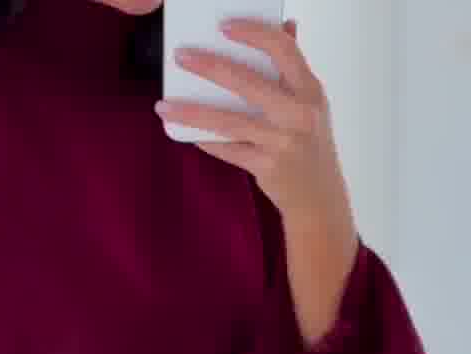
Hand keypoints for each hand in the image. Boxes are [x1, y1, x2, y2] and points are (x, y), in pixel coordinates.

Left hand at [155, 18, 353, 229]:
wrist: (319, 197)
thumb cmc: (311, 145)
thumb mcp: (310, 104)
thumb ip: (293, 68)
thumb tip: (286, 25)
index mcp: (309, 90)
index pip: (283, 49)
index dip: (253, 33)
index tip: (224, 26)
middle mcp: (298, 114)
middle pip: (247, 82)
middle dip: (209, 67)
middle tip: (181, 57)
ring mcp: (282, 142)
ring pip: (229, 122)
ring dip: (192, 112)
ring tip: (165, 106)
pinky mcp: (266, 166)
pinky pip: (228, 150)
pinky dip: (207, 141)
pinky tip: (188, 133)